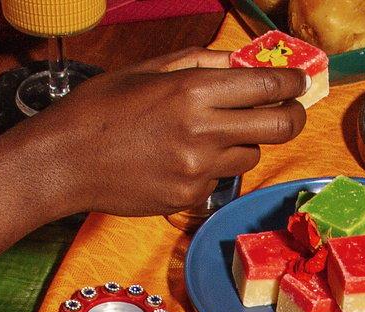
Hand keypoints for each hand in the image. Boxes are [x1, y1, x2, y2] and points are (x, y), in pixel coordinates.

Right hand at [16, 50, 306, 219]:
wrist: (64, 162)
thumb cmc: (99, 110)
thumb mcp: (148, 70)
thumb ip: (201, 63)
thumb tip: (242, 62)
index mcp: (192, 91)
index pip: (268, 87)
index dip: (294, 83)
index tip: (300, 82)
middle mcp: (202, 132)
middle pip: (280, 126)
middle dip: (293, 115)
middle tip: (291, 110)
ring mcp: (198, 170)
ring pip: (251, 155)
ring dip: (244, 142)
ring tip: (209, 134)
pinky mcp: (189, 196)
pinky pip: (220, 179)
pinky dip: (211, 167)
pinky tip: (177, 159)